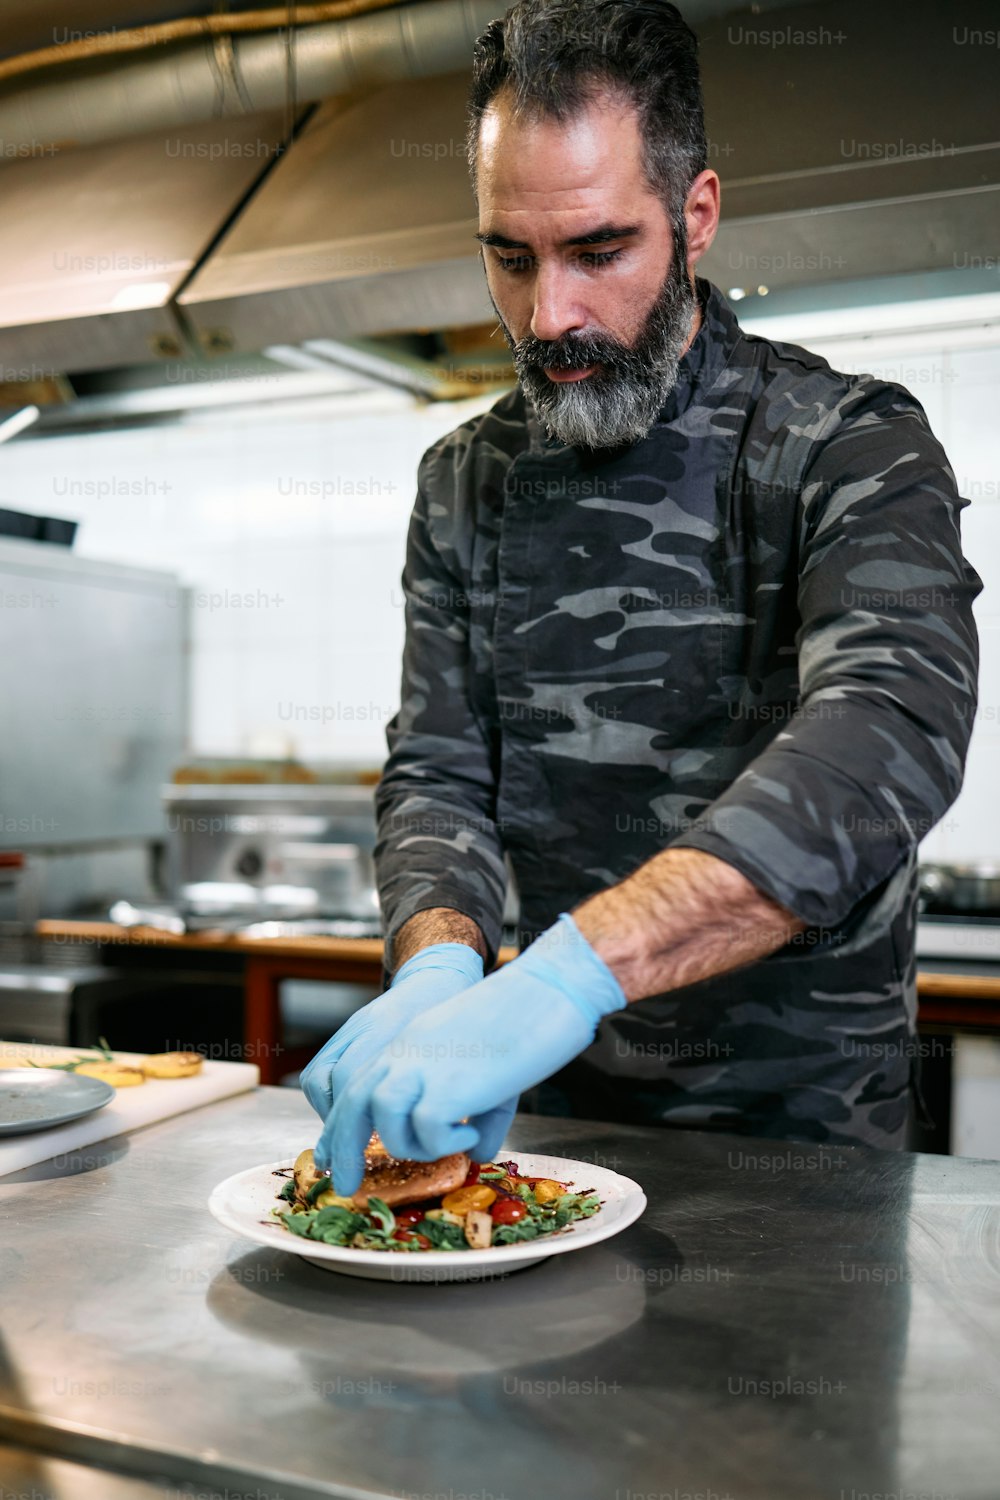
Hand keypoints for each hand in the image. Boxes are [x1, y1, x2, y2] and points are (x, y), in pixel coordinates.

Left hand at [315, 913, 626, 1192]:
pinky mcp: (448, 1085)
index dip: (341, 1127)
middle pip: (353, 1105)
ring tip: (445, 1142)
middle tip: (347, 1188)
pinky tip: (473, 1131)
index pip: (356, 1087)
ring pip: (384, 1119)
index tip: (337, 1161)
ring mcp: (423, 1067)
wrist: (545, 991)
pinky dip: (447, 1143)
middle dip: (344, 1151)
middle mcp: (405, 1054)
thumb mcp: (482, 1067)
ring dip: (408, 1144)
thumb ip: (472, 1109)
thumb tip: (476, 1153)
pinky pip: (429, 1132)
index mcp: (407, 1044)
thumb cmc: (522, 1020)